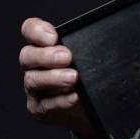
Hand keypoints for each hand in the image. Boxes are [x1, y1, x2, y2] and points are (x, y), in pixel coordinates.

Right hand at [19, 17, 97, 138]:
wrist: (91, 108)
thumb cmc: (89, 75)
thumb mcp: (90, 57)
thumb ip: (90, 45)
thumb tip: (112, 36)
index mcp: (42, 46)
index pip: (30, 30)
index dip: (37, 31)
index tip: (54, 37)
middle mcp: (33, 65)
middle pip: (27, 56)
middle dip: (46, 56)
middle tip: (67, 57)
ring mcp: (34, 88)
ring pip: (34, 81)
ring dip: (54, 78)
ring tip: (73, 78)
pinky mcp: (39, 108)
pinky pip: (46, 105)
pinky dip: (61, 101)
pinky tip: (74, 97)